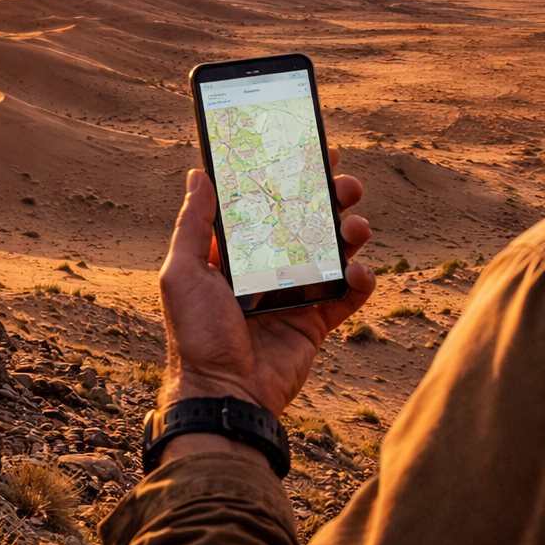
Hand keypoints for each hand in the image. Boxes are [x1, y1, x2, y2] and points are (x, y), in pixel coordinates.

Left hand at [157, 150, 374, 420]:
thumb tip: (198, 173)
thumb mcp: (183, 272)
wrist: (224, 394)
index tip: (311, 149)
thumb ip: (193, 224)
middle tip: (345, 183)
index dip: (289, 176)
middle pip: (307, 220)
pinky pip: (349, 294)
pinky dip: (361, 279)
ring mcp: (296, 293)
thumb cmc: (195, 335)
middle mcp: (268, 267)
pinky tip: (357, 272)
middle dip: (330, 197)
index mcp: (236, 252)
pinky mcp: (317, 321)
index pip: (266, 203)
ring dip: (351, 231)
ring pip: (334, 251)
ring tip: (357, 225)